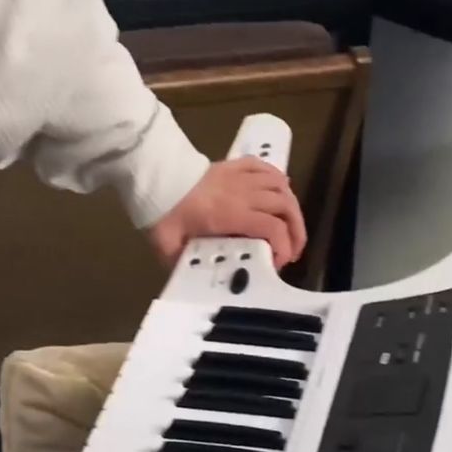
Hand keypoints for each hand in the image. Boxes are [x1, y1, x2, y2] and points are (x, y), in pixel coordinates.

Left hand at [147, 158, 306, 270]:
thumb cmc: (164, 215)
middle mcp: (243, 194)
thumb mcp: (171, 248)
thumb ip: (186, 267)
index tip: (279, 263)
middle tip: (294, 250)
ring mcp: (240, 177)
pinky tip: (282, 189)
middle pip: (285, 207)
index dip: (284, 246)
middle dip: (296, 231)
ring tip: (290, 225)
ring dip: (291, 207)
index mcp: (231, 215)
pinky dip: (278, 178)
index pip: (272, 228)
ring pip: (280, 186)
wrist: (155, 179)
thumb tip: (195, 286)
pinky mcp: (234, 165)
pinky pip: (264, 166)